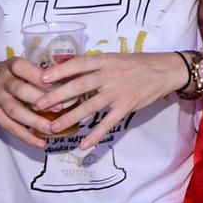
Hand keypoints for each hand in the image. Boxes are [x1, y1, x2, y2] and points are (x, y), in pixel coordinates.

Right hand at [0, 57, 58, 149]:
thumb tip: (68, 81)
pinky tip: (40, 143)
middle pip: (20, 90)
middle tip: (60, 107)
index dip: (37, 75)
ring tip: (52, 129)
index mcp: (11, 66)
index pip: (22, 68)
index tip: (55, 82)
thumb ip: (37, 72)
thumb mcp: (18, 66)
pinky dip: (25, 137)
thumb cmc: (7, 73)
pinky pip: (9, 127)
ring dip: (34, 121)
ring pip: (15, 111)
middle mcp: (2, 82)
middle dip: (40, 99)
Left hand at [35, 51, 186, 148]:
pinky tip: (83, 144)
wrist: (164, 71)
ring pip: (89, 106)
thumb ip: (95, 66)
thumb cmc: (137, 63)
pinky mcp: (126, 106)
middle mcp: (109, 75)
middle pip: (79, 86)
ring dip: (70, 117)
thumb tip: (68, 71)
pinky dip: (95, 134)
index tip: (41, 78)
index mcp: (104, 60)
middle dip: (57, 96)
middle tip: (38, 105)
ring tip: (53, 127)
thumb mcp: (114, 58)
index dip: (59, 71)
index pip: (78, 64)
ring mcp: (117, 92)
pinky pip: (108, 123)